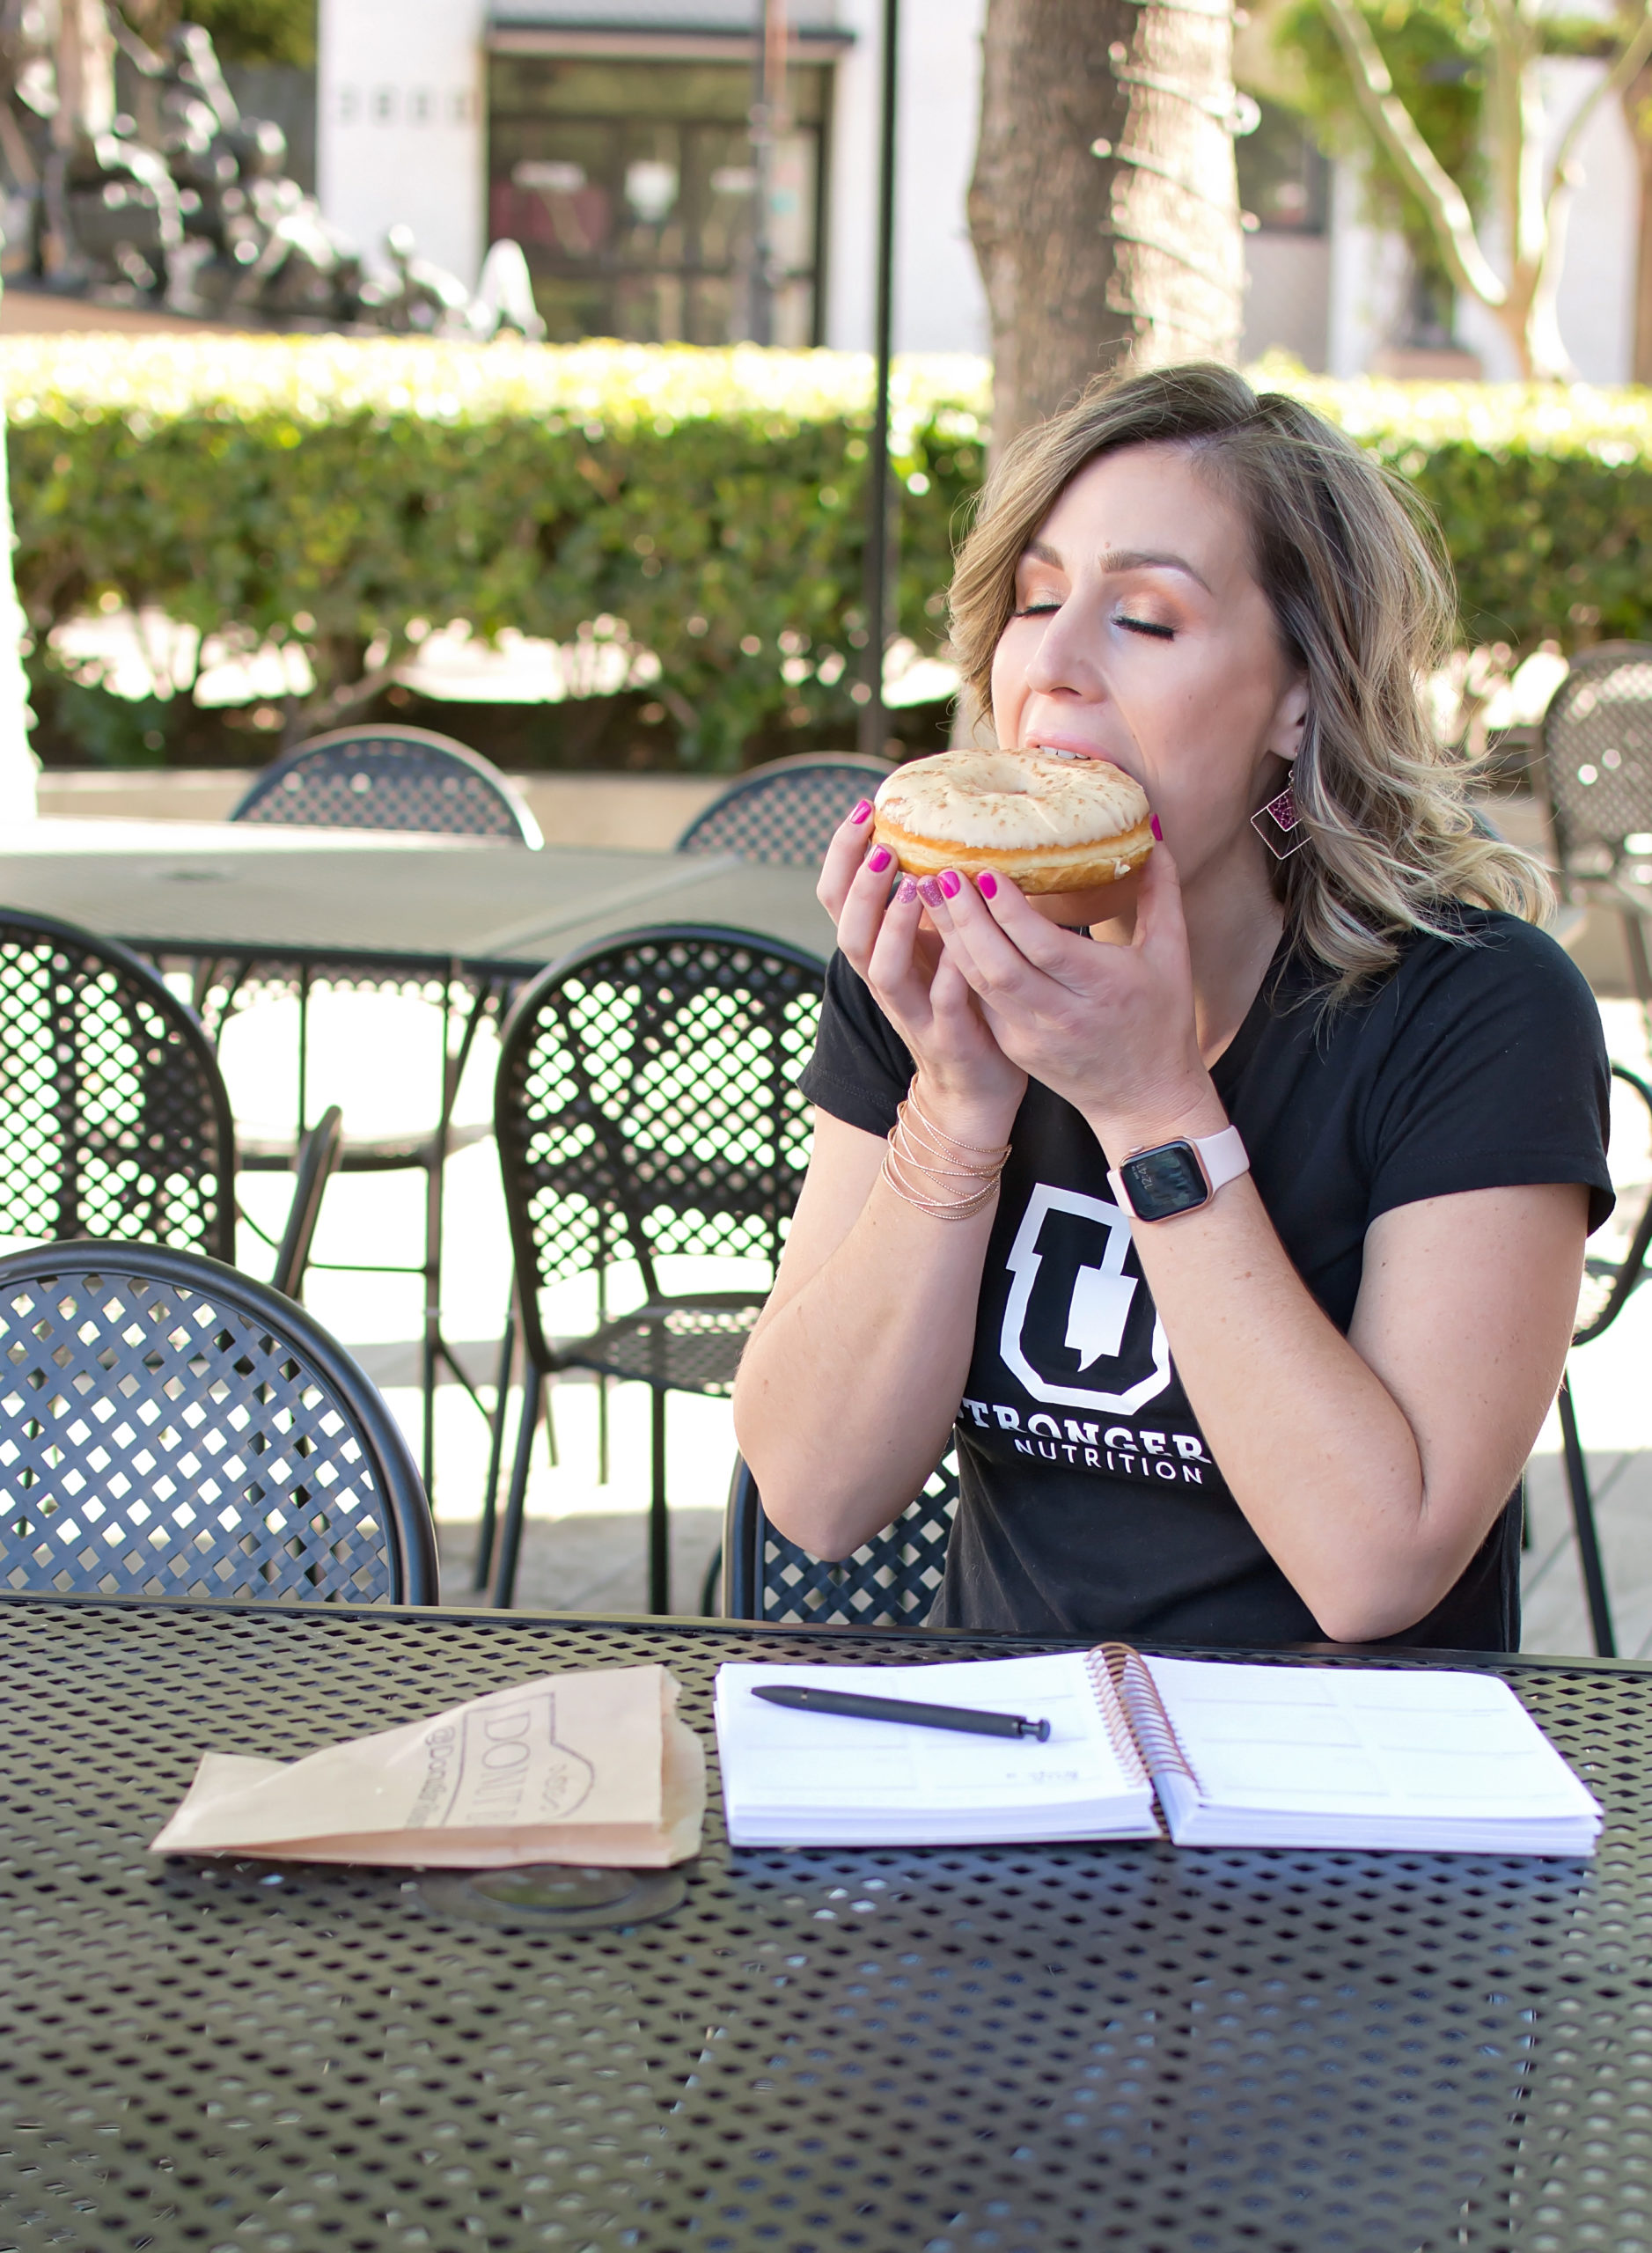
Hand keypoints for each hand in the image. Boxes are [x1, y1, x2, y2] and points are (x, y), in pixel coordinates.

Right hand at [816, 805, 1026, 1140]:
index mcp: (877, 951)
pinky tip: (962, 947)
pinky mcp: (947, 1039)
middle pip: (848, 932)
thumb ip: (925, 899)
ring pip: (882, 970)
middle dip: (860, 887)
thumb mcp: (931, 945)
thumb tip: (936, 826)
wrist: (973, 1088)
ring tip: (915, 887)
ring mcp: (912, 1012)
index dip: (841, 855)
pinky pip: (942, 1005)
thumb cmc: (957, 1001)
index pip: (837, 898)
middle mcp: (884, 981)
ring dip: (894, 926)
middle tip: (882, 848)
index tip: (862, 809)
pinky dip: (949, 975)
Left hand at [913, 846, 1226, 1155]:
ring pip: (979, 984)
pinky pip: (978, 1000)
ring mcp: (1030, 1036)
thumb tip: (1152, 833)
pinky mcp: (1012, 1045)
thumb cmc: (1162, 1023)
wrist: (1144, 1101)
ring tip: (931, 893)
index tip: (985, 872)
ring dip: (951, 937)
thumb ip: (1161, 894)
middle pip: (998, 966)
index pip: (1043, 947)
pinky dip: (958, 964)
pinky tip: (944, 930)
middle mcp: (1061, 1016)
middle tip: (941, 873)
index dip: (1008, 911)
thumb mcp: (1171, 956)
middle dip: (964, 918)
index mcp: (1101, 989)